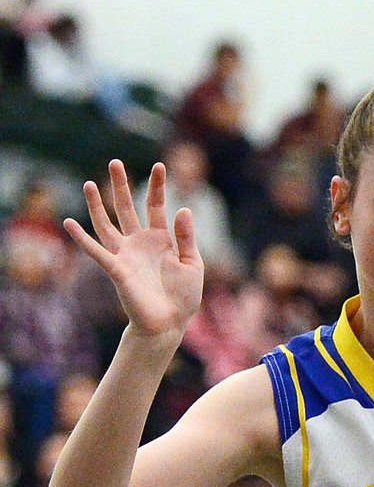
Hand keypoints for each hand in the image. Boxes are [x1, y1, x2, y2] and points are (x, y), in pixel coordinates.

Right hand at [63, 160, 203, 339]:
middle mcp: (139, 242)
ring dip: (97, 205)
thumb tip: (183, 209)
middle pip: (126, 207)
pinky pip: (96, 251)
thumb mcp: (192, 264)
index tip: (158, 165)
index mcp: (160, 239)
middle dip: (121, 185)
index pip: (155, 205)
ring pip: (106, 224)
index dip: (157, 186)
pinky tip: (69, 223)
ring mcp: (125, 254)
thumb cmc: (183, 297)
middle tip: (115, 162)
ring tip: (90, 183)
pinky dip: (82, 238)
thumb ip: (187, 238)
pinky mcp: (116, 269)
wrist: (170, 324)